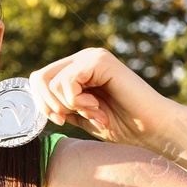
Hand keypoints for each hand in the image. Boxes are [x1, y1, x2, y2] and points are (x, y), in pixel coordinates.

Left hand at [28, 47, 181, 151]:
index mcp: (75, 70)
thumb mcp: (80, 116)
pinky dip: (78, 102)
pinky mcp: (100, 61)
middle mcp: (82, 59)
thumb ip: (60, 106)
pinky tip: (98, 108)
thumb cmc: (121, 125)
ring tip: (95, 113)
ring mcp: (91, 57)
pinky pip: (68, 82)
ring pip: (51, 83)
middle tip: (73, 118)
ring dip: (71, 106)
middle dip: (51, 105)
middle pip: (38, 77)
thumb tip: (35, 102)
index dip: (42, 104)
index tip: (61, 120)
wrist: (151, 129)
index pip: (38, 80)